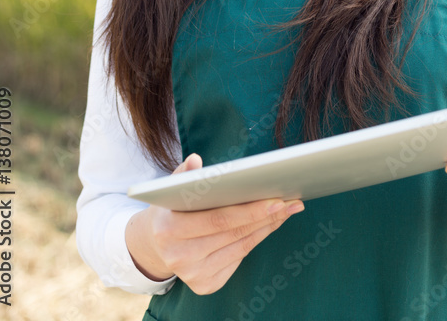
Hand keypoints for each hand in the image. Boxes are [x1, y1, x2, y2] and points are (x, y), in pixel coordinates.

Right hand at [125, 152, 304, 294]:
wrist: (155, 245)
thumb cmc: (171, 208)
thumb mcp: (170, 188)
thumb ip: (183, 174)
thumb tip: (195, 160)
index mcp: (169, 230)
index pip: (218, 219)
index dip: (249, 210)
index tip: (276, 198)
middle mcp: (179, 257)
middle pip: (233, 234)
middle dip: (266, 216)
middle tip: (292, 201)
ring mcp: (193, 275)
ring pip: (240, 247)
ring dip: (267, 227)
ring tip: (287, 209)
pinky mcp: (204, 285)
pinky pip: (238, 259)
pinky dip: (256, 239)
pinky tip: (269, 224)